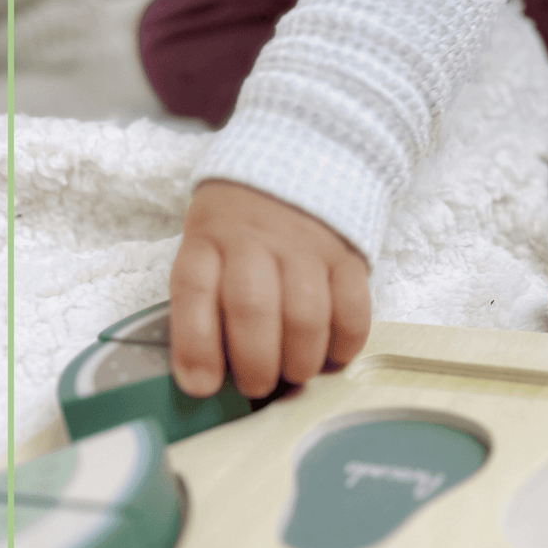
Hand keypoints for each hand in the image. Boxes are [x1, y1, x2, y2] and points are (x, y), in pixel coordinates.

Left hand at [169, 180, 370, 398]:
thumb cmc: (242, 226)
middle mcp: (255, 240)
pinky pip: (353, 310)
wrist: (302, 160)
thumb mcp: (207, 244)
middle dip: (255, 364)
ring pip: (306, 316)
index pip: (194, 292)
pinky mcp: (348, 258)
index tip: (202, 386)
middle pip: (253, 309)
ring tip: (295, 373)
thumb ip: (204, 301)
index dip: (196, 346)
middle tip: (257, 386)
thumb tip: (207, 377)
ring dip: (300, 360)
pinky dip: (345, 344)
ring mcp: (306, 247)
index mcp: (208, 238)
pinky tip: (332, 356)